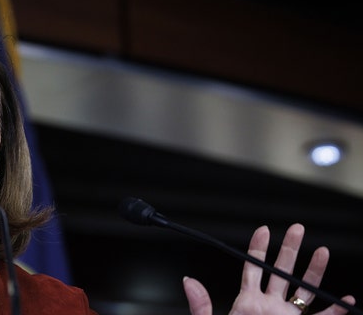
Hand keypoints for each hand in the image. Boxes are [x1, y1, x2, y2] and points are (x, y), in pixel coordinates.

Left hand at [183, 224, 355, 314]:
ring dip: (314, 272)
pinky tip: (346, 300)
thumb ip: (201, 305)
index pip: (253, 268)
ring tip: (322, 252)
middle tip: (297, 229)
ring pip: (304, 289)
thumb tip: (189, 281)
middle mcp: (269, 305)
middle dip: (290, 249)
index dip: (258, 248)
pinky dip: (336, 310)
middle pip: (281, 271)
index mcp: (248, 302)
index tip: (264, 229)